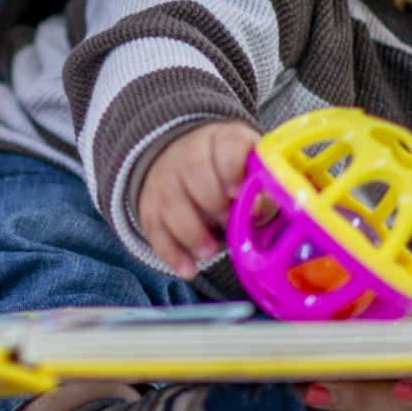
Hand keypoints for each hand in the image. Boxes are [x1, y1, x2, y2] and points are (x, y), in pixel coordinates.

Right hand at [135, 122, 259, 278]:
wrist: (187, 166)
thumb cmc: (231, 176)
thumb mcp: (252, 173)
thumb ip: (261, 188)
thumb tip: (257, 207)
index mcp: (222, 140)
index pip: (224, 145)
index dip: (230, 168)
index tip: (237, 191)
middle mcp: (189, 153)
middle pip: (193, 170)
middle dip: (211, 200)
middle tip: (227, 222)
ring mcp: (166, 178)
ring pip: (171, 200)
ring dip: (190, 230)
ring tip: (209, 252)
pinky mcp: (150, 205)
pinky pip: (154, 228)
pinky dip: (171, 252)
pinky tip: (188, 270)